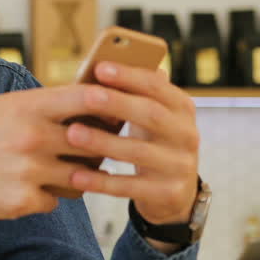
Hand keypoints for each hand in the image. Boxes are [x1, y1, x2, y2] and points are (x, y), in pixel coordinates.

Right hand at [0, 84, 116, 222]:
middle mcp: (32, 137)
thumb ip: (44, 104)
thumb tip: (91, 100)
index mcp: (27, 107)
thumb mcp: (2, 107)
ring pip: (79, 177)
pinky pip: (56, 201)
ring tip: (56, 170)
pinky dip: (47, 197)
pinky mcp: (25, 200)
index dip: (111, 101)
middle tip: (93, 150)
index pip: (86, 98)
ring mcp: (30, 171)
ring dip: (75, 177)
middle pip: (91, 144)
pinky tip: (26, 188)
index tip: (123, 105)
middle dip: (95, 149)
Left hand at [63, 62, 200, 225]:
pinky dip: (101, 181)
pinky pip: (129, 187)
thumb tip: (101, 65)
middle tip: (86, 96)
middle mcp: (187, 135)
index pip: (158, 86)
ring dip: (103, 142)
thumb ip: (134, 93)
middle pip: (151, 115)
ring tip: (72, 133)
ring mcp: (180, 166)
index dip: (129, 76)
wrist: (175, 192)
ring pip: (138, 152)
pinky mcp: (168, 193)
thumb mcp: (151, 115)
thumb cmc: (151, 141)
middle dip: (117, 104)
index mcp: (182, 108)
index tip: (100, 68)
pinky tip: (75, 176)